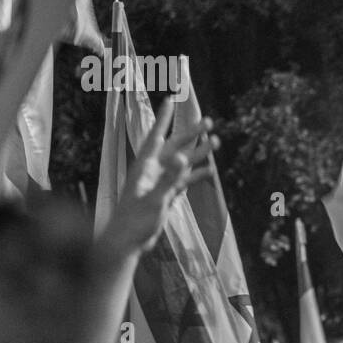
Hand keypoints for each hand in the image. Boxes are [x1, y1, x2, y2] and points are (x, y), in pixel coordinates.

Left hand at [101, 95, 217, 259]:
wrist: (127, 242)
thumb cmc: (135, 221)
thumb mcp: (155, 198)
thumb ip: (169, 178)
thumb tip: (182, 157)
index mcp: (146, 167)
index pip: (156, 136)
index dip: (164, 118)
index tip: (171, 99)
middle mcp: (153, 171)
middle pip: (175, 147)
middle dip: (191, 134)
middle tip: (209, 121)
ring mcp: (159, 183)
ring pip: (182, 163)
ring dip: (198, 153)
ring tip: (216, 142)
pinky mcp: (165, 196)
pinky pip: (184, 181)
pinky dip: (196, 176)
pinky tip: (209, 172)